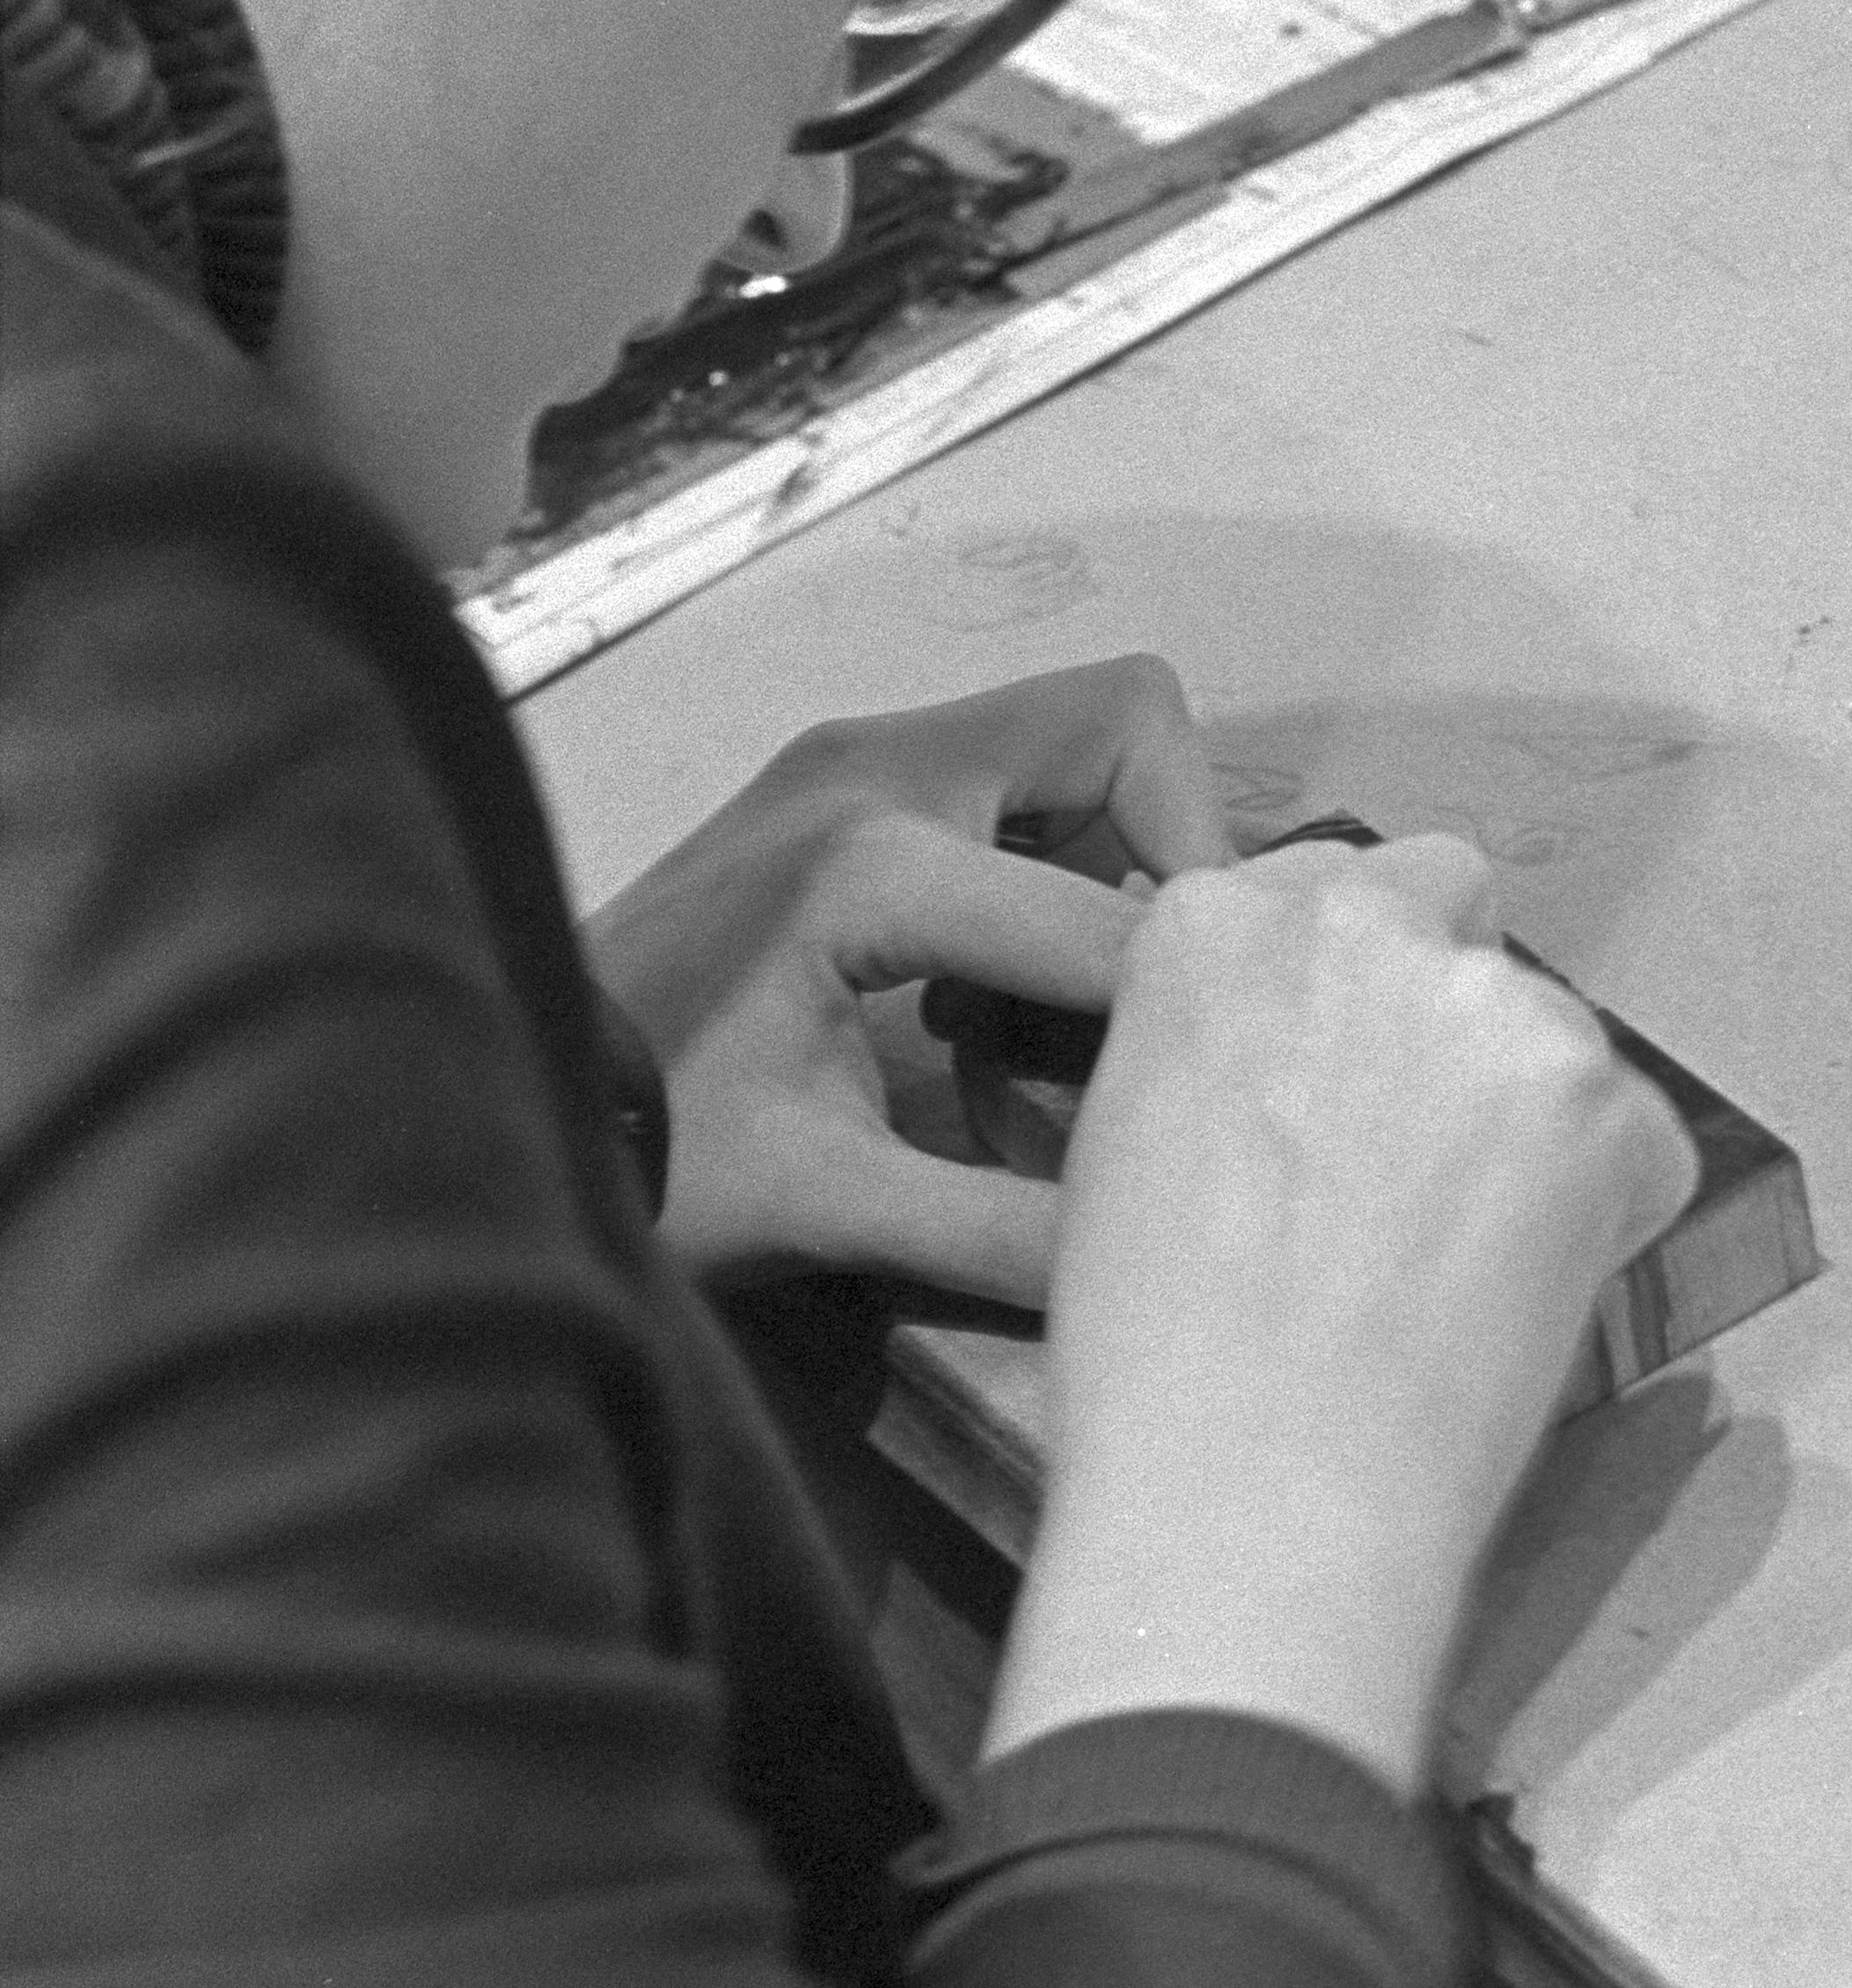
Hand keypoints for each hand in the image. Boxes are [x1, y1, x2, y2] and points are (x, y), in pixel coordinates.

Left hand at [582, 661, 1231, 1294]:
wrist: (490, 1090)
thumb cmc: (645, 1144)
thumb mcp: (826, 1203)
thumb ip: (1001, 1231)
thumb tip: (1147, 1264)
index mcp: (877, 861)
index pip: (1115, 915)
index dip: (1190, 1006)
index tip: (1225, 1083)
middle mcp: (876, 770)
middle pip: (1126, 723)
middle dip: (1182, 855)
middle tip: (1175, 995)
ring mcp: (853, 761)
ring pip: (1075, 743)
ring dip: (1112, 862)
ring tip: (1074, 1014)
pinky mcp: (837, 785)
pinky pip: (1006, 781)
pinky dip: (1043, 868)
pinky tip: (988, 1006)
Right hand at [988, 835, 1698, 1794]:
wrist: (1254, 1492)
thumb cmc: (1162, 1367)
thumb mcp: (1130, 1144)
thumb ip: (1228, 1049)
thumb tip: (1307, 1069)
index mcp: (1212, 927)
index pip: (1326, 892)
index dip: (1346, 996)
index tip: (1345, 1076)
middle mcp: (1358, 929)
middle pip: (1451, 901)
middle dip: (1447, 1000)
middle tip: (1423, 1149)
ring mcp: (1490, 1006)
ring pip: (1549, 1030)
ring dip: (1529, 1117)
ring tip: (1456, 1269)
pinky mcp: (1602, 1100)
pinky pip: (1639, 1141)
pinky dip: (1607, 1210)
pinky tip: (1514, 1302)